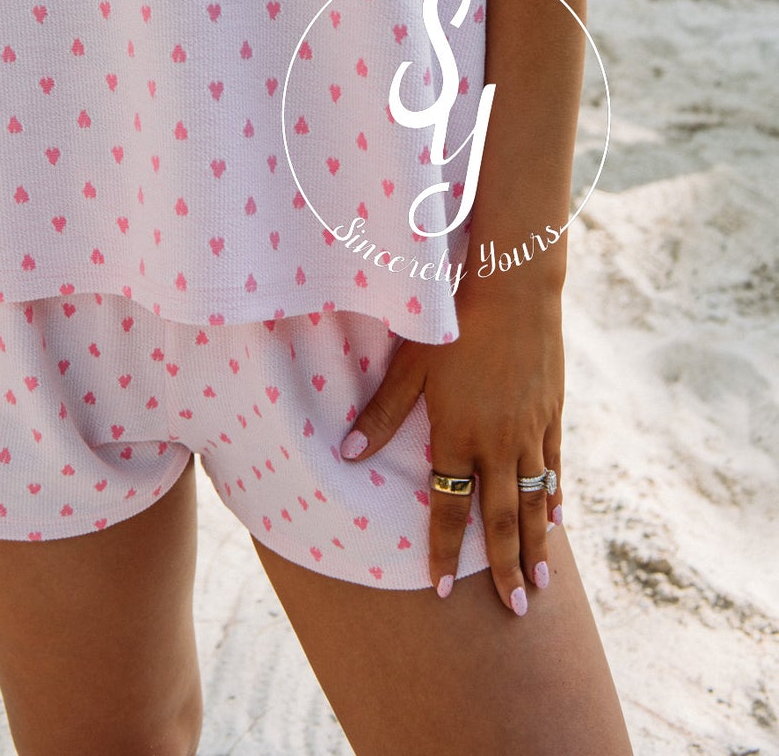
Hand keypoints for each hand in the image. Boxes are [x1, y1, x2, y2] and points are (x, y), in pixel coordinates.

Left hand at [340, 284, 564, 612]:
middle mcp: (498, 443)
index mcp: (460, 436)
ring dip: (536, 546)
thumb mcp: (410, 366)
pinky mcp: (552, 414)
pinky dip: (554, 498)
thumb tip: (346, 454)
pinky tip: (556, 521)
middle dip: (505, 568)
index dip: (443, 549)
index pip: (449, 506)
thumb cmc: (453, 324)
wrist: (514, 291)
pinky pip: (554, 468)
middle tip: (515, 611)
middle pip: (501, 519)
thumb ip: (383, 415)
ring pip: (533, 502)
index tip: (441, 588)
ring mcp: (531, 431)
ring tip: (541, 585)